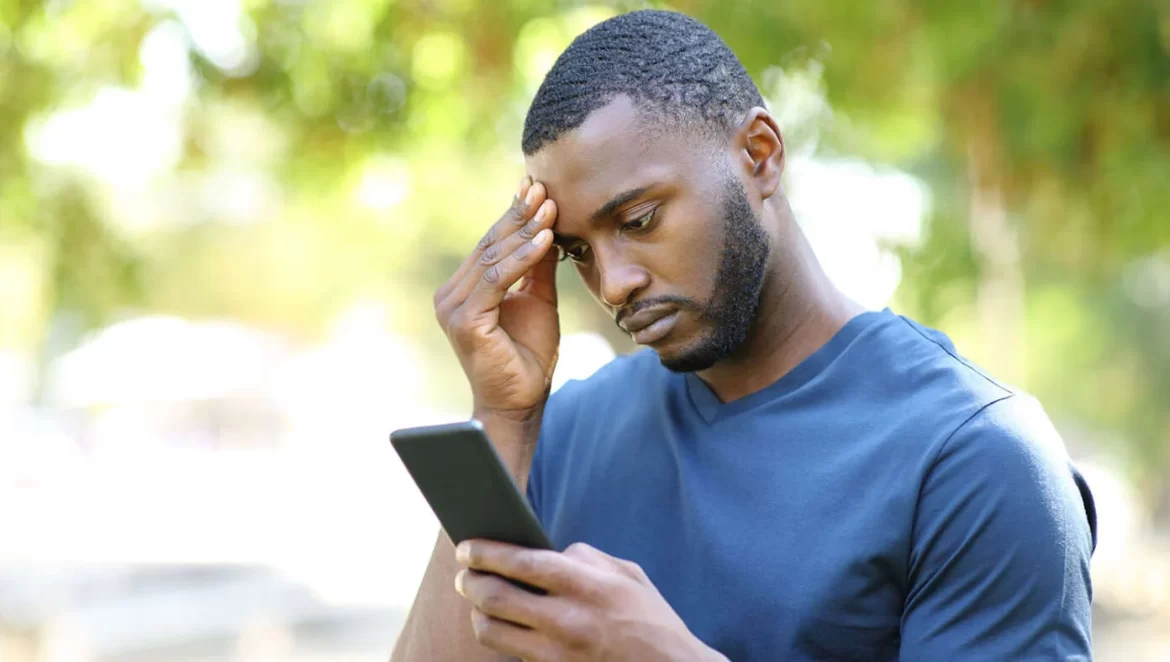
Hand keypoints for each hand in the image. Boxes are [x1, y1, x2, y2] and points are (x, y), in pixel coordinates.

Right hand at [433, 177, 559, 419]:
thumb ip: (538, 268)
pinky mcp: (465, 320)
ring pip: (493, 259)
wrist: (520, 402)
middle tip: (544, 189)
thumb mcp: (539, 301)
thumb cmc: (528, 357)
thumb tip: (549, 229)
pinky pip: (497, 280)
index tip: (537, 188)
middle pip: (489, 246)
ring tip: (550, 208)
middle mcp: (450, 294)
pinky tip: (545, 240)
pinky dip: (522, 259)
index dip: (514, 215)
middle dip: (519, 216)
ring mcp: (453, 307)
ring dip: (525, 231)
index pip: (490, 244)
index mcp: (463, 289)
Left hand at [453, 540, 727, 661]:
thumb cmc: (652, 620)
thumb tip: (546, 551)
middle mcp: (567, 621)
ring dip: (477, 612)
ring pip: (492, 631)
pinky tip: (503, 625)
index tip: (466, 547)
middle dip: (469, 582)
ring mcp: (557, 654)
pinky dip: (501, 636)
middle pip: (495, 597)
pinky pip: (510, 654)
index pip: (522, 562)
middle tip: (464, 574)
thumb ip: (585, 558)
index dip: (486, 552)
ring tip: (478, 600)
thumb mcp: (628, 574)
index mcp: (587, 585)